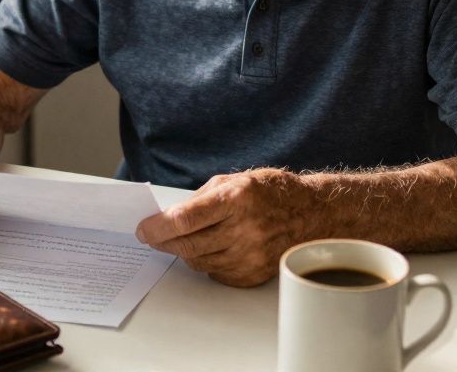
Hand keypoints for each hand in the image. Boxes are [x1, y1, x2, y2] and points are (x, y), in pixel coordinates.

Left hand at [136, 168, 313, 286]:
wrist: (312, 214)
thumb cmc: (270, 192)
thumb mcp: (234, 181)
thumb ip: (200, 199)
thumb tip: (167, 217)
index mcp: (236, 199)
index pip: (185, 219)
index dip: (158, 227)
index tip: (143, 229)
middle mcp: (244, 229)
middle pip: (187, 245)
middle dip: (163, 241)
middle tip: (152, 236)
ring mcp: (250, 255)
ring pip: (198, 262)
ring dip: (184, 251)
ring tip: (185, 238)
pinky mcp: (253, 274)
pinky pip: (215, 273)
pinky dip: (206, 261)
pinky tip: (213, 247)